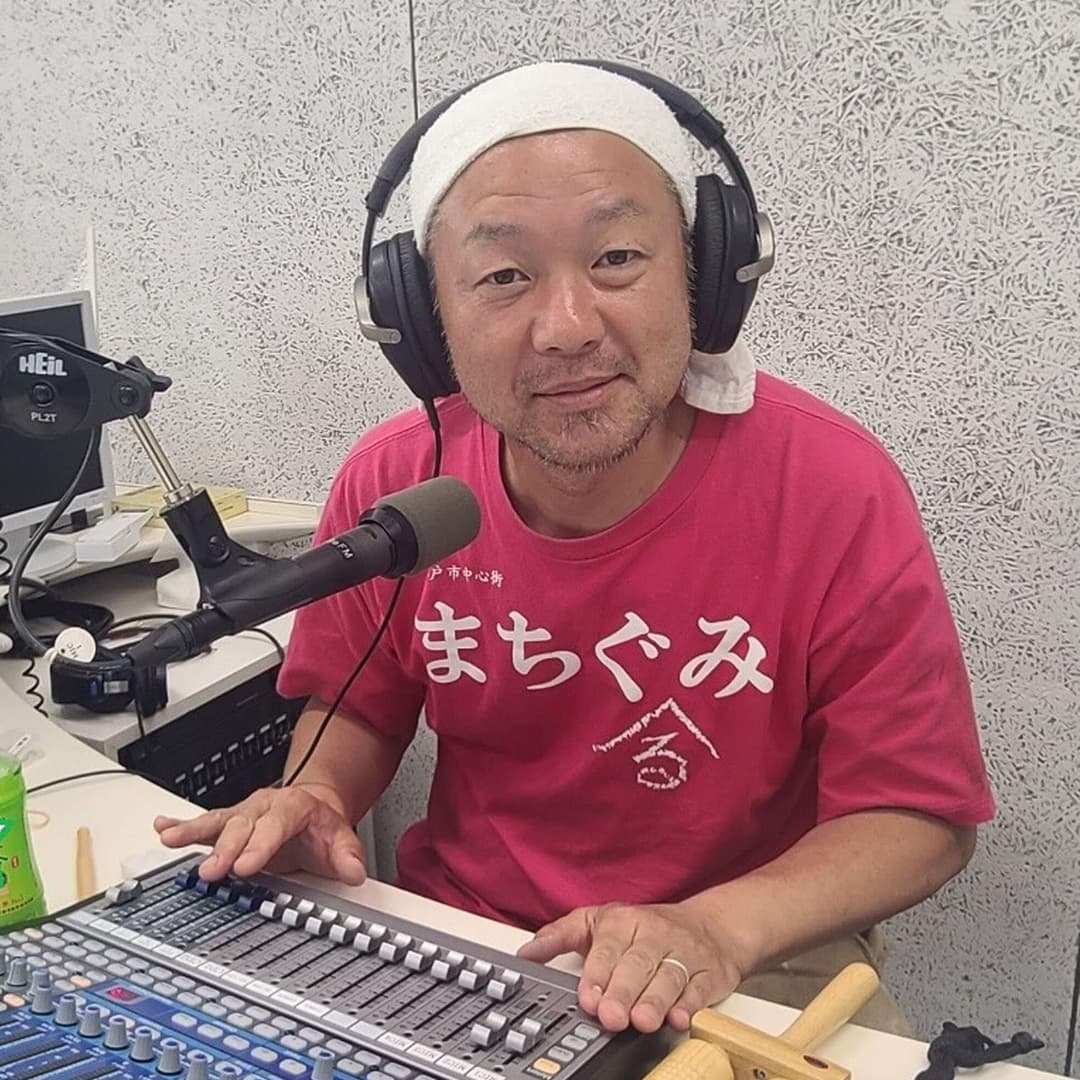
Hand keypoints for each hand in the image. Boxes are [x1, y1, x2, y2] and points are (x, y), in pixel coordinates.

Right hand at [154, 783, 365, 884]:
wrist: (312, 807)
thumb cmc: (321, 826)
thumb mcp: (341, 838)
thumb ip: (347, 856)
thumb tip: (355, 873)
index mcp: (292, 807)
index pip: (275, 825)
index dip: (260, 845)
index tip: (246, 866)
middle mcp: (263, 806)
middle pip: (241, 825)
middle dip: (225, 848)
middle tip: (212, 870)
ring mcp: (243, 814)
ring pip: (217, 821)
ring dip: (193, 831)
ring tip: (170, 838)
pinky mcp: (228, 824)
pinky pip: (203, 824)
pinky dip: (182, 826)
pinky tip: (163, 829)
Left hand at [516, 901, 745, 1033]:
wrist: (710, 925)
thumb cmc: (645, 927)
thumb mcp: (598, 921)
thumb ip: (561, 935)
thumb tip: (526, 952)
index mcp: (624, 921)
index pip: (607, 948)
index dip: (597, 974)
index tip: (587, 998)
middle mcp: (655, 934)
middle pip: (637, 964)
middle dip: (622, 992)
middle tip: (610, 1016)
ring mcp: (684, 953)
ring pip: (668, 977)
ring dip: (655, 1001)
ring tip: (642, 1021)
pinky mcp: (710, 973)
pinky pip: (700, 988)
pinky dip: (690, 1004)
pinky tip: (678, 1018)